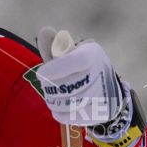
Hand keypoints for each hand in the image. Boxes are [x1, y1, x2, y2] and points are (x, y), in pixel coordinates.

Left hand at [35, 27, 144, 146]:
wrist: (105, 89)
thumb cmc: (79, 68)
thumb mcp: (68, 54)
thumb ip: (53, 46)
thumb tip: (44, 30)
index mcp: (92, 53)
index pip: (75, 61)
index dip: (55, 69)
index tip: (41, 74)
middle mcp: (101, 72)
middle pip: (67, 85)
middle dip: (50, 87)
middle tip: (46, 85)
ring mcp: (104, 93)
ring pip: (68, 102)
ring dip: (54, 101)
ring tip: (53, 96)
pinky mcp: (102, 112)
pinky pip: (73, 116)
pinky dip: (61, 114)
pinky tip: (59, 109)